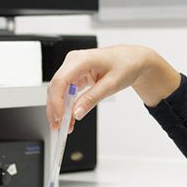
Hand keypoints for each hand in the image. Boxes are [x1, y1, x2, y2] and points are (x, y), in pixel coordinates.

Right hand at [46, 44, 180, 132]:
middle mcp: (73, 62)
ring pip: (58, 91)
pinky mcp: (75, 76)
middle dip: (54, 109)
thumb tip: (76, 113)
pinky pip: (66, 92)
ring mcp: (73, 68)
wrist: (132, 59)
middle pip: (56, 87)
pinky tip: (69, 118)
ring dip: (59, 109)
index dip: (56, 100)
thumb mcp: (111, 84)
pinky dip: (66, 106)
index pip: (61, 81)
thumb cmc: (125, 65)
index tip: (59, 117)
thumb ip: (92, 98)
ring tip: (64, 126)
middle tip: (58, 127)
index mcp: (81, 59)